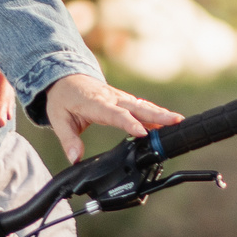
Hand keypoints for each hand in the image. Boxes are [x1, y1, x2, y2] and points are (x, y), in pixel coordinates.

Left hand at [45, 73, 181, 160]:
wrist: (65, 78)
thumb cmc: (62, 98)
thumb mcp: (58, 119)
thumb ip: (68, 140)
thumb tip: (75, 159)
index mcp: (95, 103)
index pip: (115, 114)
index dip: (130, 123)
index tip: (143, 133)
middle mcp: (111, 98)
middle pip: (136, 107)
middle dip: (157, 115)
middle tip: (175, 121)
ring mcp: (119, 97)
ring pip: (142, 106)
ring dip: (160, 113)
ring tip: (178, 121)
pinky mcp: (123, 100)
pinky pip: (140, 106)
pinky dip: (154, 113)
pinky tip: (167, 121)